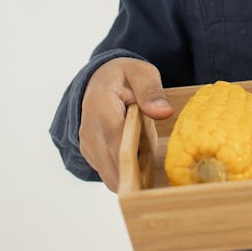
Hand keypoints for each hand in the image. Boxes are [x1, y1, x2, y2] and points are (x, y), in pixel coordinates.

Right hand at [79, 57, 172, 191]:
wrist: (99, 78)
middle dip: (138, 173)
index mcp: (101, 109)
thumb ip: (151, 91)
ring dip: (132, 173)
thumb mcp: (142, 73)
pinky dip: (125, 171)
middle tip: (157, 161)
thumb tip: (164, 112)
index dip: (136, 163)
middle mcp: (89, 132)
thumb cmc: (124, 76)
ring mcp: (87, 146)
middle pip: (114, 169)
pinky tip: (138, 154)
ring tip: (147, 152)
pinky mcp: (90, 155)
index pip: (118, 145)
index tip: (155, 172)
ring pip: (112, 176)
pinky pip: (109, 173)